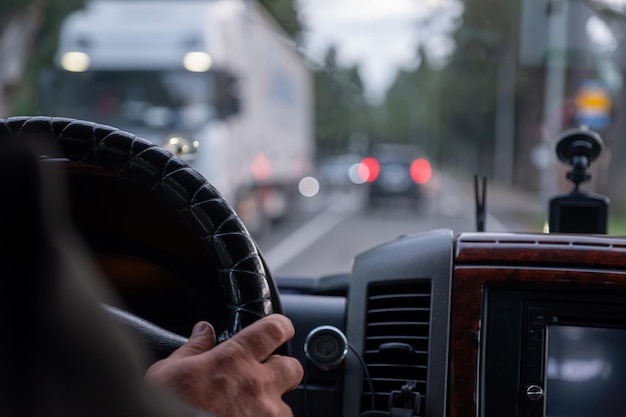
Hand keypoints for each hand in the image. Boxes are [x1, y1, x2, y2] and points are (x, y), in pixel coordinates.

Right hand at [144, 314, 303, 416]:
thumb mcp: (169, 373)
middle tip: (262, 378)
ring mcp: (266, 414)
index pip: (274, 329)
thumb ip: (193, 349)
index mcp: (234, 359)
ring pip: (285, 404)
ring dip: (271, 406)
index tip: (280, 329)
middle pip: (292, 367)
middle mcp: (257, 384)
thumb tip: (203, 330)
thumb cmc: (169, 408)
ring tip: (246, 411)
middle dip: (282, 371)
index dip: (280, 327)